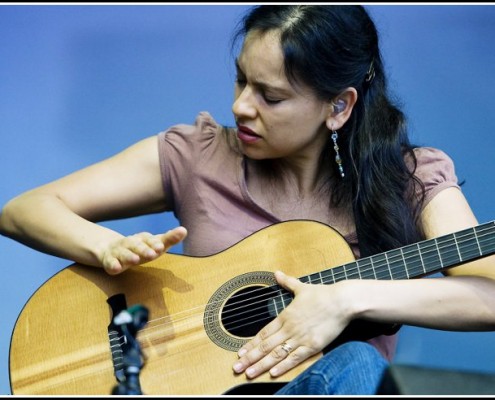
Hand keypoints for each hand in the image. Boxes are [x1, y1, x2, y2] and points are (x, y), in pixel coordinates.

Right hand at [100, 226, 186, 274]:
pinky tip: (116, 268)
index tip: (161, 246)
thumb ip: (169, 239)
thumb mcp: (154, 244)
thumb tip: (184, 230)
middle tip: (153, 254)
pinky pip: (109, 262)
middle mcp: (132, 243)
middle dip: (145, 249)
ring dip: (129, 256)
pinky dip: (112, 265)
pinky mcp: (109, 260)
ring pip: (124, 253)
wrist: (110, 248)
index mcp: (144, 239)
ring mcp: (119, 251)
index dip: (155, 243)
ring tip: (135, 260)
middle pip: (138, 245)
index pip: (151, 239)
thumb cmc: (139, 248)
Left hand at [232, 270, 351, 378]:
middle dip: (250, 357)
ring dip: (261, 365)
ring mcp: (300, 338)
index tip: (240, 352)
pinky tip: (273, 373)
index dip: (251, 344)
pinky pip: (295, 358)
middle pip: (265, 346)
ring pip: (276, 354)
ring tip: (249, 373)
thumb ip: (287, 282)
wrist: (341, 301)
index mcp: (285, 315)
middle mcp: (289, 328)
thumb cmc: (323, 294)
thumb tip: (277, 273)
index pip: (264, 333)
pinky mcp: (313, 346)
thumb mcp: (302, 287)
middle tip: (236, 368)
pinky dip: (283, 366)